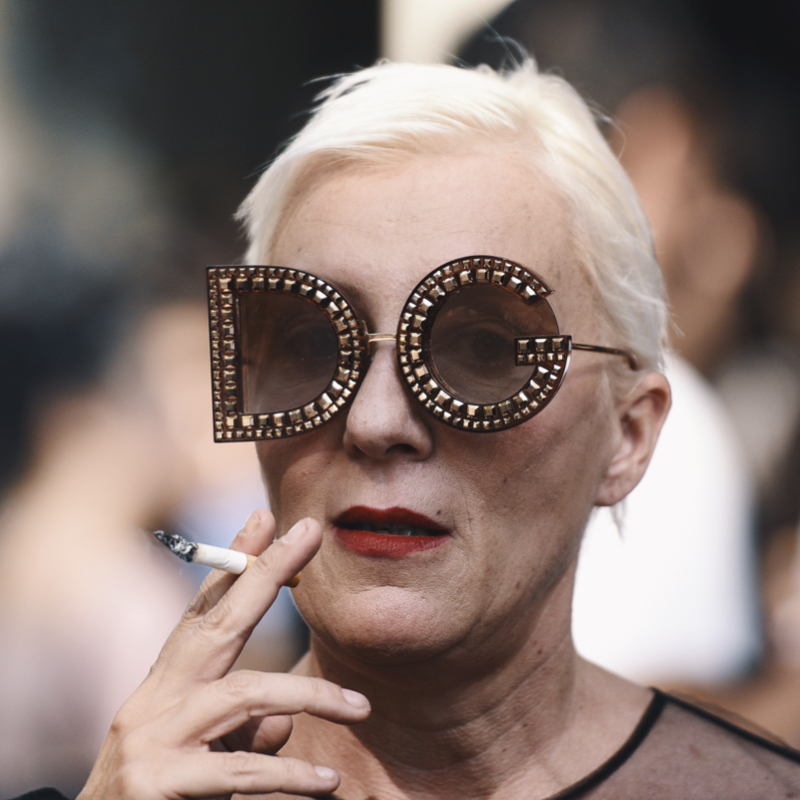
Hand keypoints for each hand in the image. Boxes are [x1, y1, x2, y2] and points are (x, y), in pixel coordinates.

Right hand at [78, 510, 369, 798]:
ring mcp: (154, 737)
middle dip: (267, 573)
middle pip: (220, 622)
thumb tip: (287, 720)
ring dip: (309, 696)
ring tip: (360, 708)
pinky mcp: (159, 782)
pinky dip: (289, 775)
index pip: (204, 608)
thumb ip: (245, 729)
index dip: (235, 561)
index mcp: (167, 681)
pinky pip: (240, 770)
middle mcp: (156, 699)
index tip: (267, 518)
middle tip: (309, 534)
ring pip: (244, 694)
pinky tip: (326, 781)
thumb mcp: (202, 749)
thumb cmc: (159, 790)